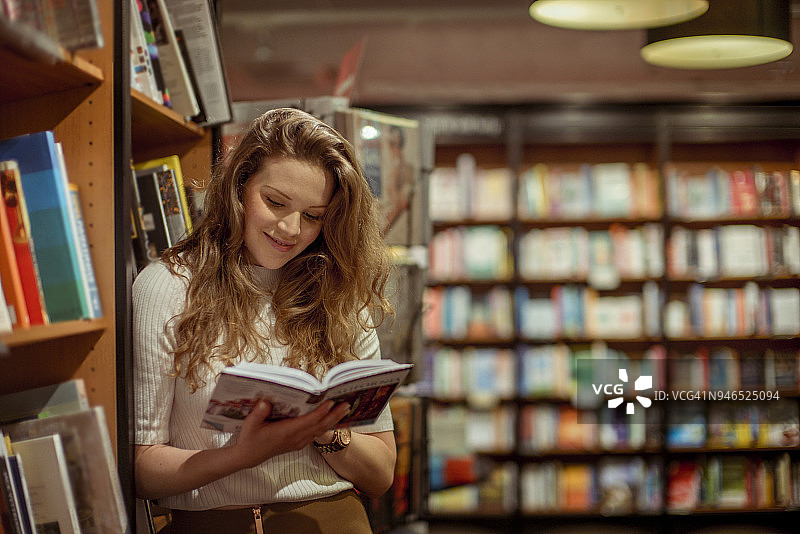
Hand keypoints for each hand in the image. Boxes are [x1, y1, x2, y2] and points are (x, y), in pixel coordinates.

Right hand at [231, 400, 350, 468]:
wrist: (248, 457)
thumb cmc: (249, 438)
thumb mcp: (250, 424)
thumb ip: (258, 413)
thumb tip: (265, 402)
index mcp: (286, 432)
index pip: (308, 422)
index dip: (321, 412)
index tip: (331, 402)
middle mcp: (296, 438)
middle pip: (320, 426)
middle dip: (334, 415)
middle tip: (348, 404)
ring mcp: (299, 442)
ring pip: (321, 430)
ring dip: (334, 420)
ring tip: (346, 408)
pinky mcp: (299, 443)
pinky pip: (317, 434)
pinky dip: (327, 425)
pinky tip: (334, 419)